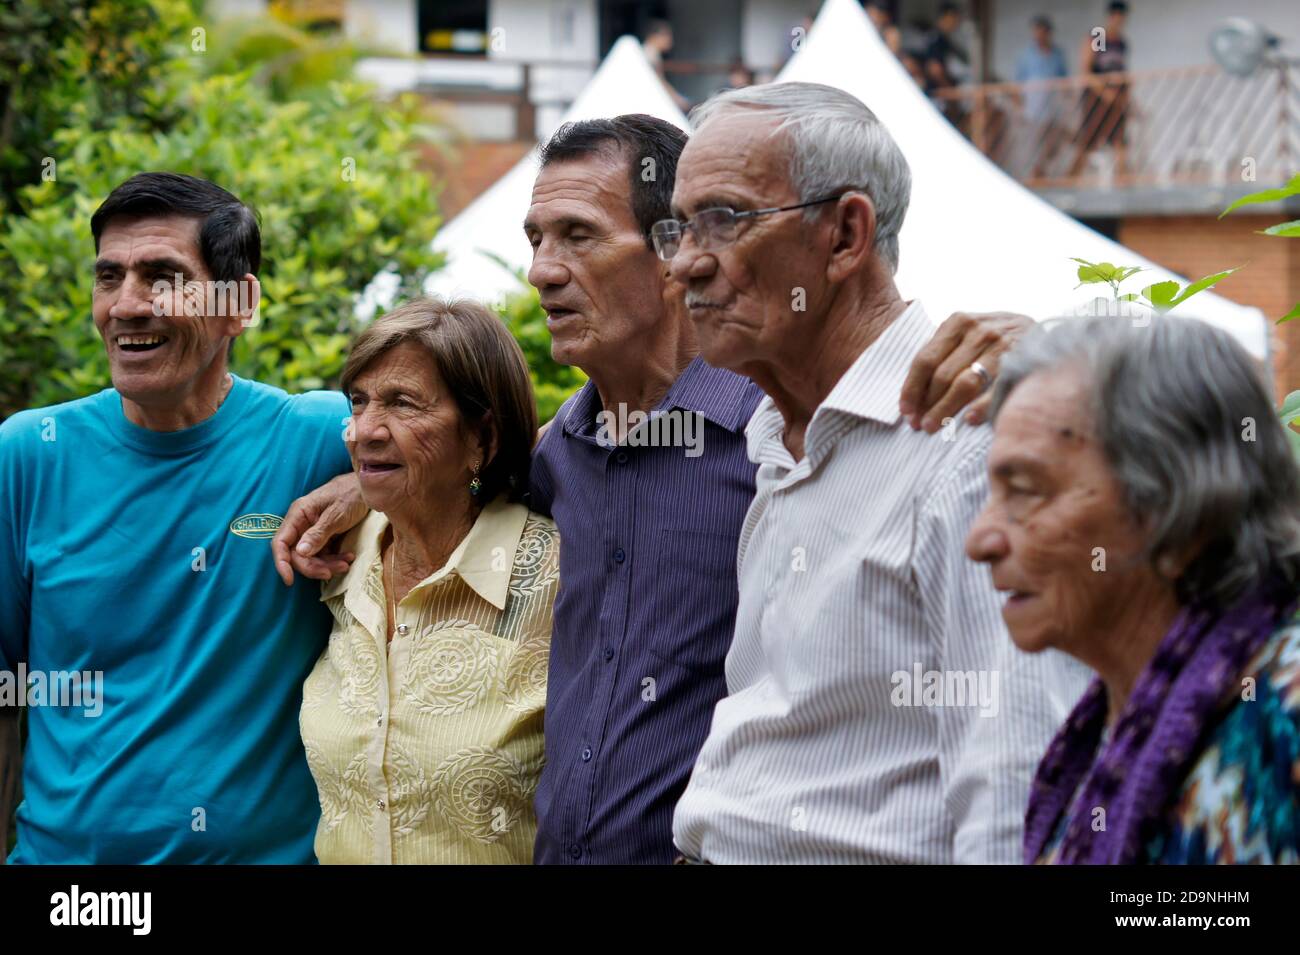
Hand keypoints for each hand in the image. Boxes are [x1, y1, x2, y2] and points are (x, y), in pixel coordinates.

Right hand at [271, 472, 366, 585]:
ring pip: (312, 557)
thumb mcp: (337, 514)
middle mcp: (302, 524)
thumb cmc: (351, 494)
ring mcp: (312, 532)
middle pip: (297, 554)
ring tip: (346, 563)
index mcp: (298, 514)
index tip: (289, 580)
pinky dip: (335, 559)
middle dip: (313, 566)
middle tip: (333, 571)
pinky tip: (349, 557)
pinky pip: (324, 555)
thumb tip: (300, 552)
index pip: (280, 542)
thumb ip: (319, 533)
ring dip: (327, 565)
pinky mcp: (324, 537)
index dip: (282, 562)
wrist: (368, 488)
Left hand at [899, 311, 1034, 432]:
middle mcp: (978, 330)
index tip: (905, 411)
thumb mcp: (965, 332)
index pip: (925, 359)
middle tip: (919, 425)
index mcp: (957, 322)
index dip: (912, 388)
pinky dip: (982, 405)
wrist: (1039, 330)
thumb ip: (941, 352)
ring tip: (934, 427)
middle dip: (927, 403)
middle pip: (943, 375)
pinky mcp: (1021, 360)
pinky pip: (996, 388)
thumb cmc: (992, 337)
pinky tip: (969, 420)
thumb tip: (912, 392)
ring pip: (965, 383)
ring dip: (946, 408)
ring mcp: (1001, 345)